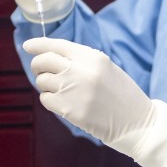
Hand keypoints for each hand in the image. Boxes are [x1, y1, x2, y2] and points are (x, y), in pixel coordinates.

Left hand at [24, 37, 153, 145]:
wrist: (137, 122)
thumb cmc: (122, 95)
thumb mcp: (106, 68)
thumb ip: (82, 61)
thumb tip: (53, 57)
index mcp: (92, 57)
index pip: (57, 45)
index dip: (38, 44)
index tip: (28, 46)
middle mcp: (80, 70)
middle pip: (43, 61)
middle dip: (38, 65)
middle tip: (42, 72)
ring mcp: (74, 90)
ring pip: (42, 81)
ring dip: (46, 85)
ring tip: (62, 91)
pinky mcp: (70, 110)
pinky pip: (46, 99)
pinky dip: (50, 101)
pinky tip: (64, 103)